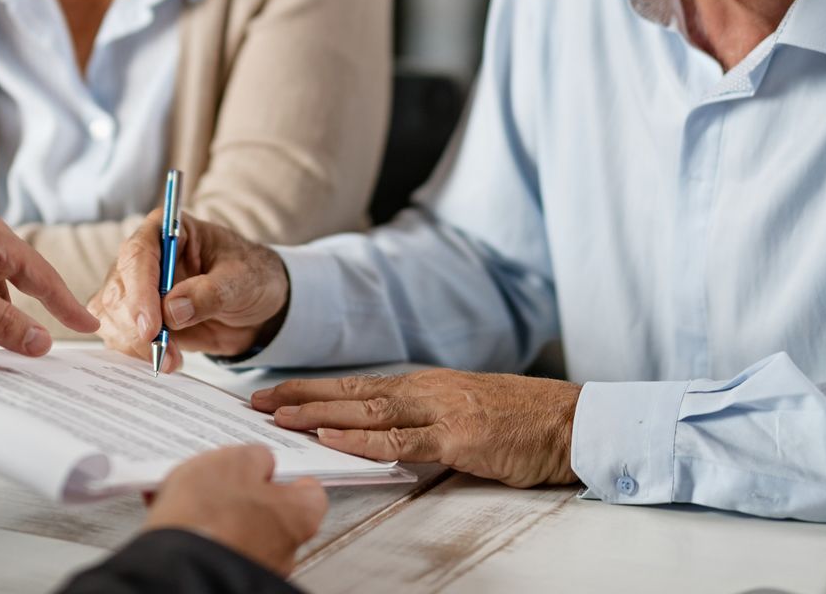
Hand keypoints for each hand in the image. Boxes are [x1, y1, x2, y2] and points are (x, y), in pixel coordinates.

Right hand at [90, 209, 289, 372]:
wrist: (255, 305)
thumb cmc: (251, 277)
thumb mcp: (242, 281)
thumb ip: (209, 293)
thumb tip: (172, 310)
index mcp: (167, 229)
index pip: (139, 255)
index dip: (140, 291)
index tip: (151, 327)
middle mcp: (145, 255)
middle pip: (118, 288)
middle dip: (135, 326)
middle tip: (162, 353)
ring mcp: (136, 286)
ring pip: (111, 314)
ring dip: (134, 344)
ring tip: (171, 359)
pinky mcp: (135, 315)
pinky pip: (118, 334)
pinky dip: (134, 352)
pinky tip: (164, 358)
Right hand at [143, 445, 326, 574]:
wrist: (176, 566)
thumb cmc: (211, 516)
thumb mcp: (235, 462)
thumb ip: (256, 458)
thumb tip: (260, 462)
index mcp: (297, 516)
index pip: (310, 494)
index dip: (289, 478)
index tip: (272, 468)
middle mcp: (284, 549)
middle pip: (273, 513)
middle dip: (249, 498)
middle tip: (223, 479)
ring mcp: (256, 565)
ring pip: (241, 531)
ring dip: (221, 516)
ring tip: (188, 497)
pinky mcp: (224, 574)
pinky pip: (217, 546)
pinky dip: (202, 532)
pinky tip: (176, 516)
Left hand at [252, 370, 580, 487]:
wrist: (571, 421)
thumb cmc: (522, 420)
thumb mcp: (464, 411)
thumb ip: (425, 419)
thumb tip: (384, 431)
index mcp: (425, 385)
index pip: (356, 385)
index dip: (312, 389)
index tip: (273, 394)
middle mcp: (425, 390)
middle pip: (349, 391)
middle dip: (299, 396)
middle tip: (254, 400)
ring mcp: (440, 410)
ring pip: (366, 410)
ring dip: (317, 412)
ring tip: (277, 415)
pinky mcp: (458, 436)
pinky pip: (400, 439)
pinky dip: (361, 438)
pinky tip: (331, 437)